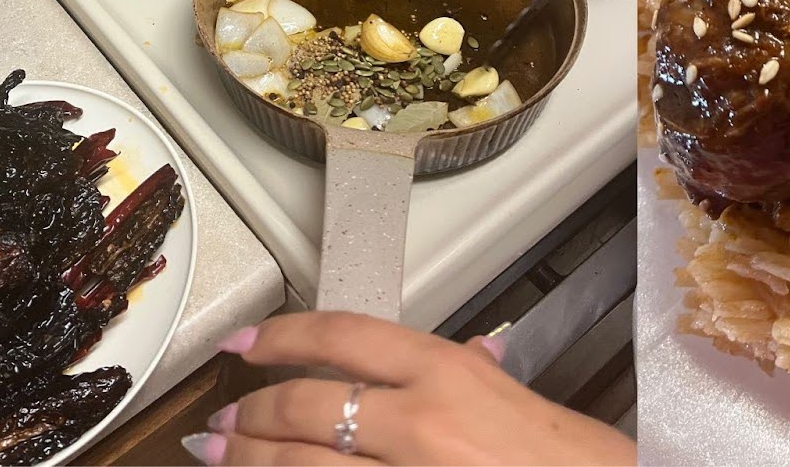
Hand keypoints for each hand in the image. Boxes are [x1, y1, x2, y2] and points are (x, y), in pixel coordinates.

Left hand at [182, 312, 636, 465]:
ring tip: (220, 455)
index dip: (280, 336)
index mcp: (448, 371)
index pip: (342, 336)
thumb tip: (468, 354)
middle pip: (304, 405)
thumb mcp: (518, 397)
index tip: (245, 343)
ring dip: (248, 459)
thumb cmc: (571, 462)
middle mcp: (418, 419)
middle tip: (218, 422)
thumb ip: (479, 373)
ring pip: (300, 463)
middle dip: (247, 413)